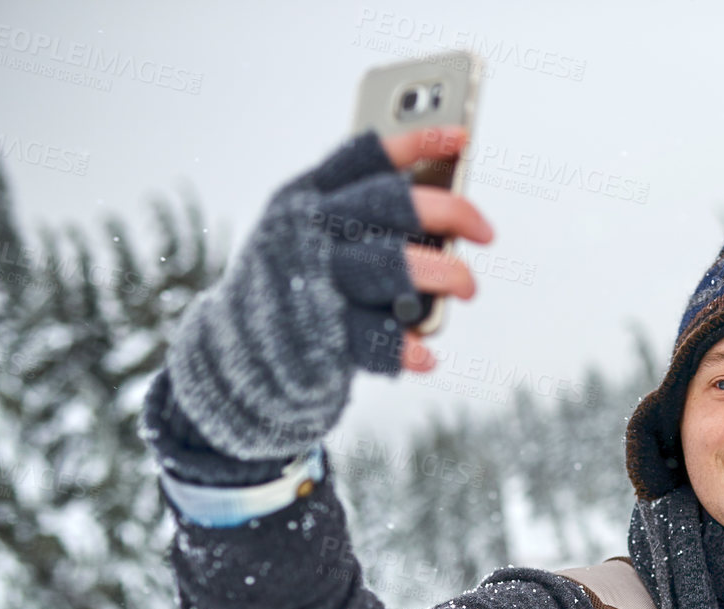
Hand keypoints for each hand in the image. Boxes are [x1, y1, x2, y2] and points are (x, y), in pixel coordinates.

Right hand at [163, 127, 492, 460]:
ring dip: (441, 273)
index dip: (415, 143)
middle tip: (485, 231)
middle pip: (389, 204)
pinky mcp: (320, 333)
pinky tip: (426, 355)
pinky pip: (373, 337)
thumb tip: (445, 217)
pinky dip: (405, 347)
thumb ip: (367, 218)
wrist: (238, 354)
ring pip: (390, 264)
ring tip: (467, 287)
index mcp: (307, 197)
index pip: (363, 157)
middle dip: (448, 211)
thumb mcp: (315, 234)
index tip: (462, 138)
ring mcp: (312, 280)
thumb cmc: (295, 282)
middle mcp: (308, 231)